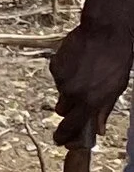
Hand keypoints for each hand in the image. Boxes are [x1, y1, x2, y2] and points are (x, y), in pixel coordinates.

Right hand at [51, 15, 133, 146]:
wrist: (106, 31)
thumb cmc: (117, 58)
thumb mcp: (116, 88)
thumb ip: (104, 109)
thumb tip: (98, 129)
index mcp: (89, 101)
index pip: (71, 127)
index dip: (64, 136)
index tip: (61, 141)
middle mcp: (72, 93)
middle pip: (63, 110)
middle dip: (69, 107)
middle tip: (81, 95)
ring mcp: (62, 79)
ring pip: (61, 91)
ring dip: (70, 86)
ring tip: (85, 71)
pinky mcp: (55, 66)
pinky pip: (58, 76)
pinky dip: (66, 72)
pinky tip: (78, 62)